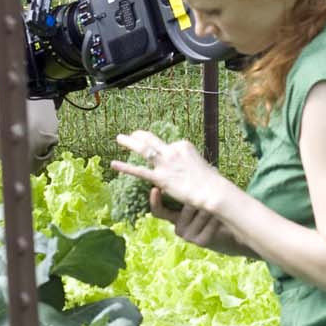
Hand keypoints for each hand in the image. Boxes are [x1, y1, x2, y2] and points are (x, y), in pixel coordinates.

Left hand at [111, 130, 232, 216]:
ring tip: (119, 138)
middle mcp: (172, 150)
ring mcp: (165, 163)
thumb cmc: (210, 183)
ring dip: (130, 142)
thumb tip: (188, 168)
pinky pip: (139, 171)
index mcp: (183, 146)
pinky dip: (125, 167)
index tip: (156, 148)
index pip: (168, 144)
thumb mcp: (201, 166)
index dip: (162, 147)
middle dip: (140, 136)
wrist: (212, 191)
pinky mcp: (160, 178)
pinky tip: (114, 164)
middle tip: (132, 134)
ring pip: (143, 150)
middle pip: (152, 140)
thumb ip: (189, 164)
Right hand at [152, 192, 234, 249]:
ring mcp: (188, 236)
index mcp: (173, 216)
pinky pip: (208, 226)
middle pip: (181, 212)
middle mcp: (178, 228)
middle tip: (201, 191)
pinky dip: (215, 218)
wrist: (226, 231)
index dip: (155, 201)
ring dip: (208, 207)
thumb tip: (182, 163)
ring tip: (217, 198)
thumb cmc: (208, 209)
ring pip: (197, 216)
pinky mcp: (201, 242)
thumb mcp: (195, 198)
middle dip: (192, 200)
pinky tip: (220, 214)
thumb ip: (187, 187)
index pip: (158, 211)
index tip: (155, 188)